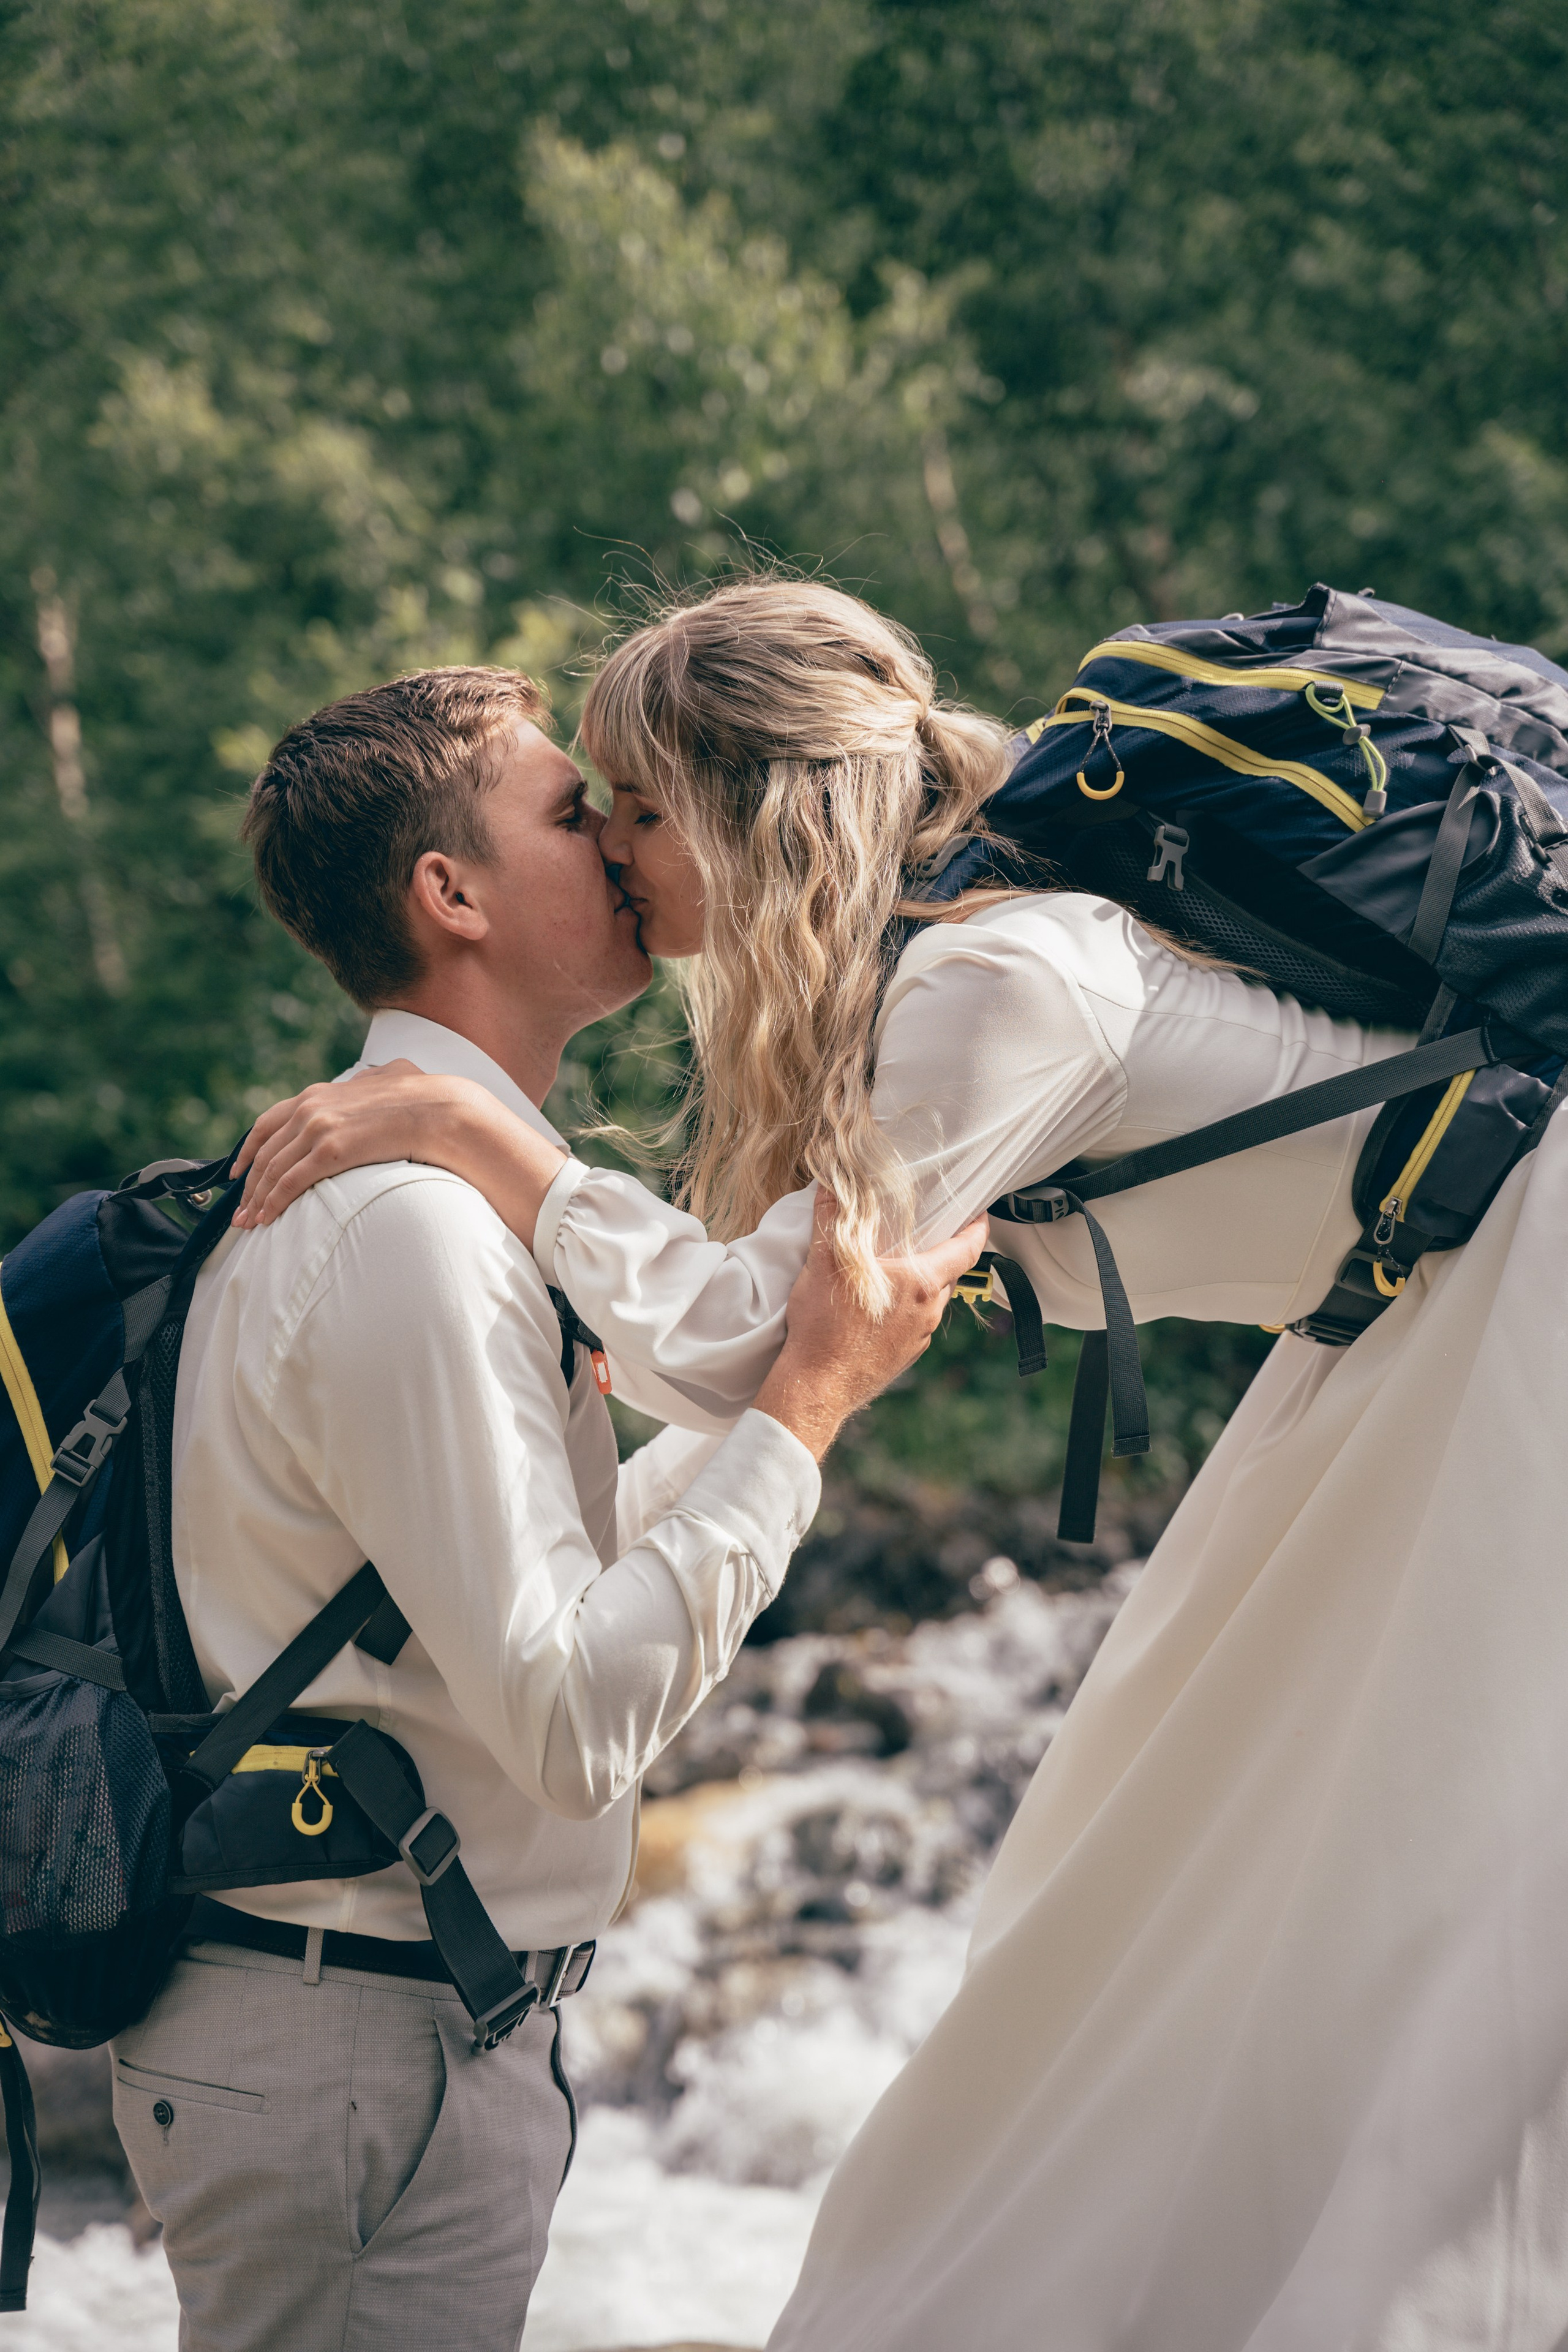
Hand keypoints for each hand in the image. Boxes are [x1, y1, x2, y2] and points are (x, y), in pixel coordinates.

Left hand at [231, 1062, 545, 1228]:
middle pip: (266, 1150)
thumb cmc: (424, 1099)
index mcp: (321, 1093)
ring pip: (273, 1168)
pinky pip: (291, 1181)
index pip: (270, 1121)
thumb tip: (372, 1077)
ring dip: (257, 1198)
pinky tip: (267, 1218)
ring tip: (250, 1222)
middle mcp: (312, 1106)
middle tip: (239, 1207)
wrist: (443, 1110)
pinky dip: (273, 1201)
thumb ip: (371, 1081)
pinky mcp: (330, 1150)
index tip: (239, 1169)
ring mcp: (319, 1127)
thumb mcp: (389, 1080)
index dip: (250, 1148)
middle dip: (248, 1182)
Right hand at [753, 1195, 991, 1461]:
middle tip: (926, 1232)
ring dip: (920, 1283)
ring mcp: (918, 1338)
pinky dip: (905, 1309)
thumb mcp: (823, 1261)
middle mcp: (928, 1312)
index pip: (967, 1250)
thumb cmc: (825, 1326)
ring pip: (931, 1301)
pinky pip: (914, 1324)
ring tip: (897, 1268)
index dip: (977, 1228)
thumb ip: (831, 1217)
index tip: (980, 1213)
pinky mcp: (904, 1357)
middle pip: (948, 1273)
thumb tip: (831, 1182)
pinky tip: (878, 1305)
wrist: (815, 1386)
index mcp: (921, 1284)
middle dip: (942, 1251)